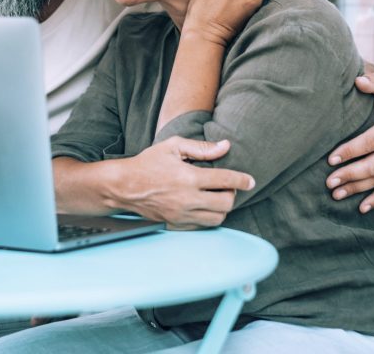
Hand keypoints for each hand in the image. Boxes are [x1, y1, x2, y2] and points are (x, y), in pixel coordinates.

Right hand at [119, 136, 254, 229]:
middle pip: (226, 203)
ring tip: (215, 195)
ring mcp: (182, 215)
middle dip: (232, 194)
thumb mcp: (173, 146)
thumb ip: (201, 148)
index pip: (225, 181)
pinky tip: (203, 205)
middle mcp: (187, 199)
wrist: (124, 186)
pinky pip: (202, 226)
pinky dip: (208, 217)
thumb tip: (225, 146)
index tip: (250, 180)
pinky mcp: (176, 224)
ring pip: (217, 218)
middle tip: (226, 185)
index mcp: (189, 178)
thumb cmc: (148, 163)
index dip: (242, 180)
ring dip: (222, 207)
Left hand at [326, 71, 373, 212]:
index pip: (369, 143)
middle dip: (350, 175)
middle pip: (373, 165)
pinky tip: (361, 208)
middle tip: (328, 182)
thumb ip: (372, 82)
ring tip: (336, 194)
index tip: (330, 160)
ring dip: (358, 189)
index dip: (350, 151)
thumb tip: (358, 81)